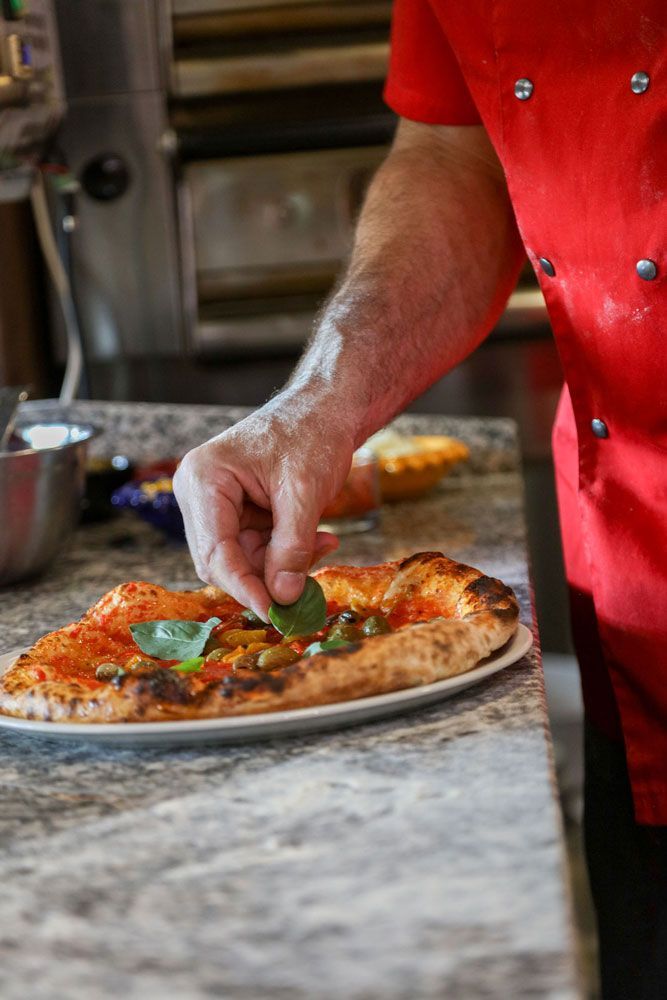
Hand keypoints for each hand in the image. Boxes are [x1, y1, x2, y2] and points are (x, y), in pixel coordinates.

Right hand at [173, 398, 353, 618]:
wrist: (327, 408)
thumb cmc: (312, 433)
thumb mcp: (305, 492)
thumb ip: (293, 547)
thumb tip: (284, 597)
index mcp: (204, 479)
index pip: (215, 551)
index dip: (244, 586)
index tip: (274, 612)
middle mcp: (199, 493)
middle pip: (221, 561)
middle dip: (264, 577)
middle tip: (304, 589)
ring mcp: (215, 504)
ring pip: (241, 560)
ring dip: (282, 565)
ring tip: (324, 543)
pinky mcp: (236, 512)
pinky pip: (255, 549)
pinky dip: (286, 553)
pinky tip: (319, 539)